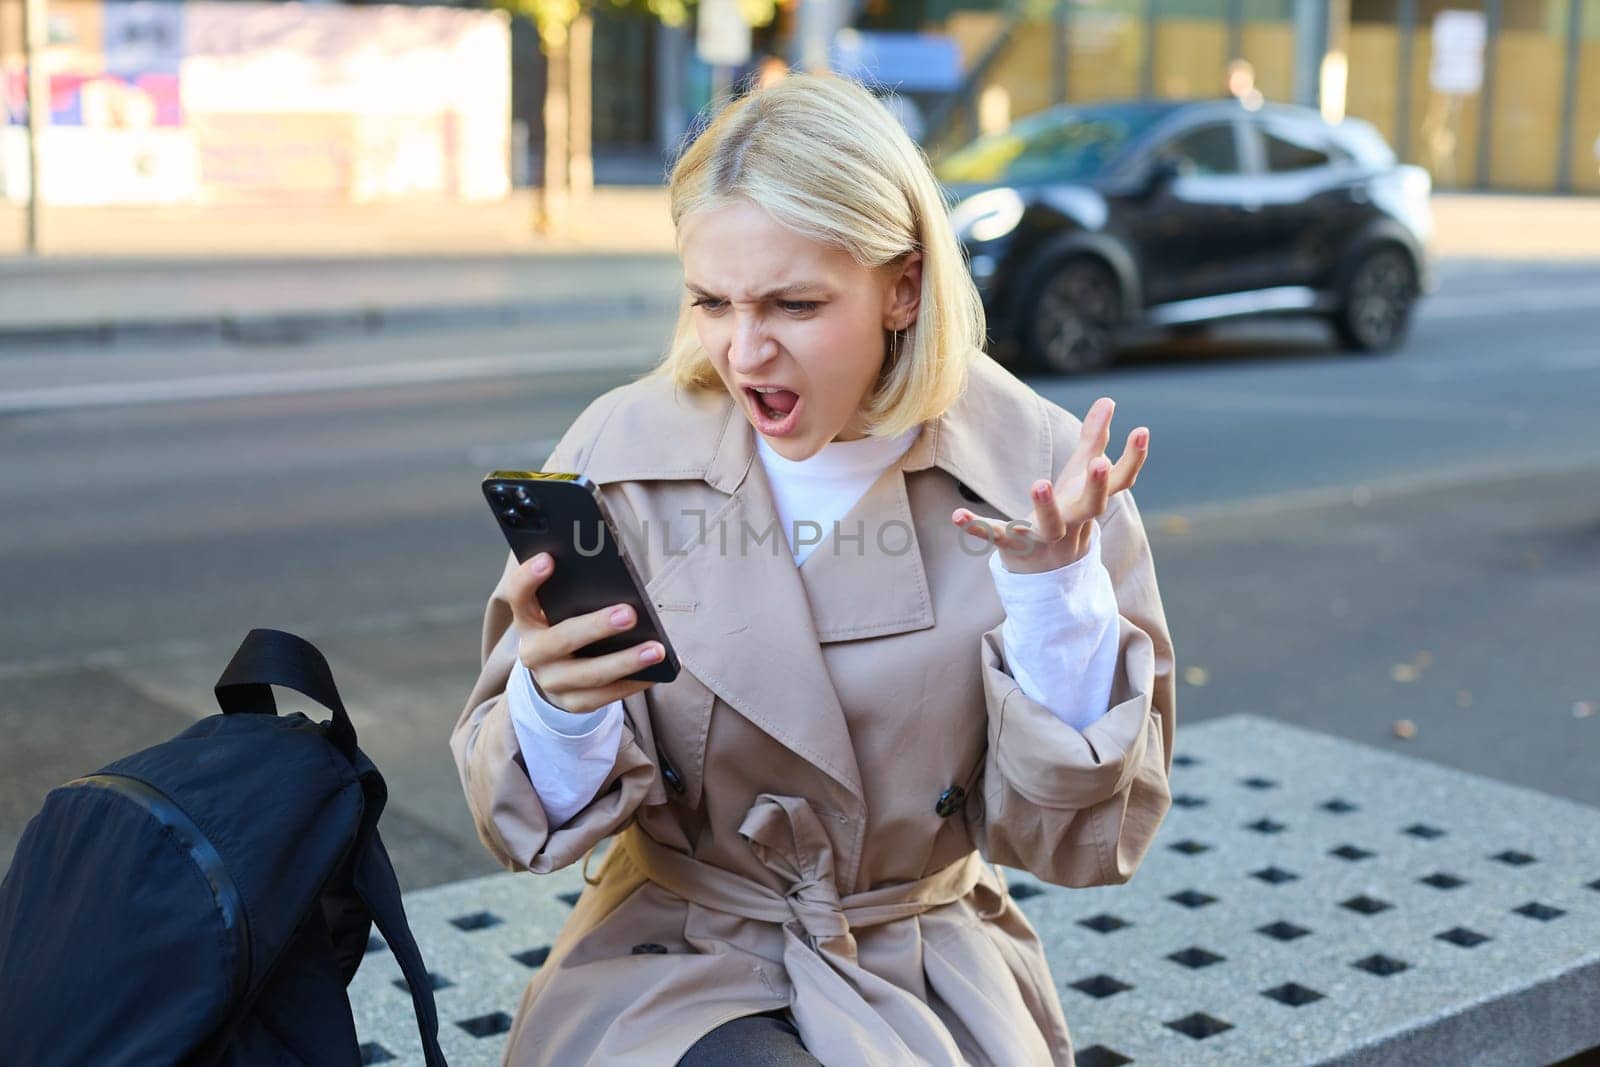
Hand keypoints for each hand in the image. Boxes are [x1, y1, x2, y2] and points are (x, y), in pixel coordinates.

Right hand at [506, 552, 663, 711]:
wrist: (557, 672)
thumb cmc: (567, 624)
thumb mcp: (563, 606)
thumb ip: (577, 589)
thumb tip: (614, 571)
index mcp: (527, 618)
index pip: (518, 595)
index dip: (528, 578)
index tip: (549, 558)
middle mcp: (533, 652)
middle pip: (560, 640)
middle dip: (596, 627)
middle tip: (630, 613)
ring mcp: (551, 681)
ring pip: (588, 674)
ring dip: (625, 661)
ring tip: (657, 650)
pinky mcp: (573, 703)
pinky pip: (604, 697)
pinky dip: (632, 684)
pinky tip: (656, 673)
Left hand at [952, 396, 1148, 573]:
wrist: (1048, 575)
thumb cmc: (1067, 514)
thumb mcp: (1078, 478)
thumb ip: (1093, 440)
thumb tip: (1108, 400)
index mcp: (1089, 504)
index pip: (1119, 483)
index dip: (1133, 458)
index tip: (1142, 431)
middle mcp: (1073, 522)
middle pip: (1091, 508)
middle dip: (1095, 487)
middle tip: (1098, 463)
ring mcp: (1044, 537)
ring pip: (1049, 525)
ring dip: (1046, 506)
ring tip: (1040, 482)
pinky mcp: (1014, 546)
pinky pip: (996, 537)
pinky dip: (976, 528)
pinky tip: (957, 515)